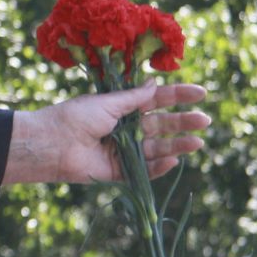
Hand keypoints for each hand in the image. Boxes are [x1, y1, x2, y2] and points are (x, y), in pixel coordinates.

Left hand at [1, 82, 210, 185]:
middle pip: (161, 126)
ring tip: (197, 143)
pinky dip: (158, 167)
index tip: (201, 93)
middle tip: (204, 121)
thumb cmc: (75, 117)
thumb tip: (154, 83)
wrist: (52, 144)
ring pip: (156, 149)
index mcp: (122, 108)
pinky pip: (143, 171)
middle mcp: (125, 129)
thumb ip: (133, 97)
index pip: (156, 100)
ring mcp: (124, 151)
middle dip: (182, 123)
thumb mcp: (107, 102)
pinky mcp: (119, 172)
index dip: (178, 96)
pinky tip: (174, 160)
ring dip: (177, 146)